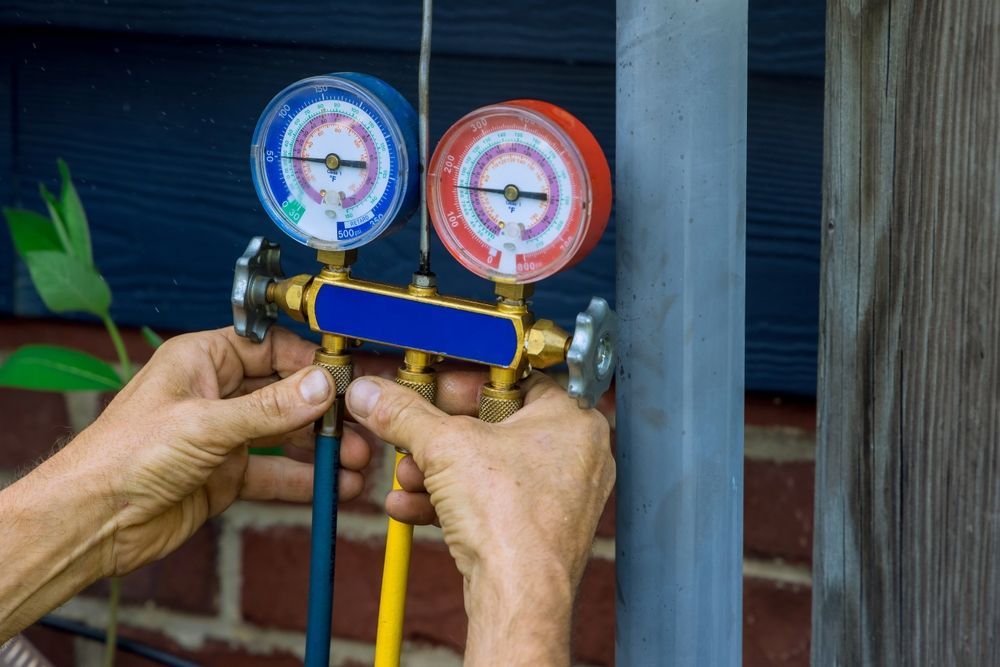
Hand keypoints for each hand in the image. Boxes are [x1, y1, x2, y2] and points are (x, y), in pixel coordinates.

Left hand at [0, 326, 375, 638]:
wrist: (89, 523)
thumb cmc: (122, 457)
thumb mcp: (204, 425)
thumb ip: (269, 408)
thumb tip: (321, 385)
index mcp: (202, 361)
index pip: (271, 347)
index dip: (309, 359)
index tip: (346, 375)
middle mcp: (216, 394)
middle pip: (285, 392)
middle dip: (324, 409)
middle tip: (359, 424)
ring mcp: (223, 436)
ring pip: (285, 434)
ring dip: (320, 447)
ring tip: (356, 459)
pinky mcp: (226, 476)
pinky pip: (276, 472)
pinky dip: (305, 479)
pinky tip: (333, 486)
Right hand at [345, 372, 613, 665]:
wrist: (517, 598)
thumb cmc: (512, 521)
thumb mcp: (443, 446)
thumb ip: (404, 414)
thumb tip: (374, 394)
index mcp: (573, 419)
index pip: (515, 380)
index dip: (465, 382)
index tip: (430, 388)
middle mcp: (575, 456)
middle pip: (495, 427)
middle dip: (442, 436)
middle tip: (411, 432)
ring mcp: (559, 497)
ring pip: (488, 469)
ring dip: (439, 471)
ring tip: (407, 473)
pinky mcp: (538, 531)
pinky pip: (491, 503)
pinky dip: (452, 502)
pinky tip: (411, 504)